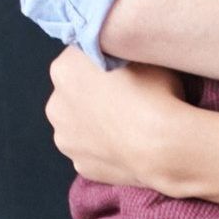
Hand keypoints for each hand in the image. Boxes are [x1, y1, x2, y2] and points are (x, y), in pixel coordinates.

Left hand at [46, 48, 206, 195]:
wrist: (163, 145)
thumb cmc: (155, 93)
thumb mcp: (144, 56)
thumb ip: (124, 53)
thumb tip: (125, 57)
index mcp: (64, 69)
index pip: (81, 55)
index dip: (105, 60)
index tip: (124, 68)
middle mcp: (55, 105)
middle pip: (74, 92)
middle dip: (94, 93)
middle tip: (128, 97)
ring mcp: (65, 139)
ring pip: (79, 126)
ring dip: (97, 123)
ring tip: (129, 126)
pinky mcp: (80, 166)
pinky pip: (92, 152)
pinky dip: (106, 149)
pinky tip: (128, 146)